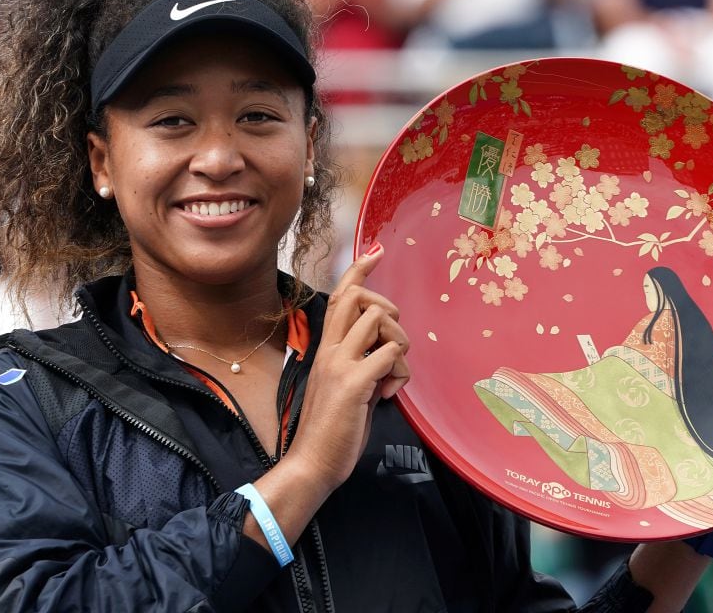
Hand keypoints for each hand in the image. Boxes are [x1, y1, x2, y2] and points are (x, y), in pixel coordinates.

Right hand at [285, 243, 410, 492]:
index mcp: (326, 348)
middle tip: (393, 342)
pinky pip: (391, 356)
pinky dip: (400, 374)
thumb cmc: (331, 429)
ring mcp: (340, 364)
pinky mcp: (354, 383)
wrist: (312, 462)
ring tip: (391, 376)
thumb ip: (362, 363)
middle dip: (389, 309)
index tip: (377, 250)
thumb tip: (386, 354)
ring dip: (399, 345)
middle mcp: (330, 349)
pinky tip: (388, 394)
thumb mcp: (345, 386)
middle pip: (361, 297)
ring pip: (381, 321)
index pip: (342, 296)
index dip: (360, 269)